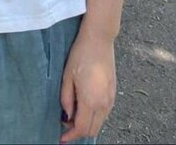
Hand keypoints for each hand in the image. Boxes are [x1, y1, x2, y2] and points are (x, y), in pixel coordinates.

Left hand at [60, 25, 116, 142]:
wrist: (99, 40)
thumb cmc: (80, 55)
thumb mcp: (67, 76)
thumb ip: (66, 99)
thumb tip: (66, 116)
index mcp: (91, 100)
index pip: (82, 128)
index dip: (71, 135)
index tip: (61, 138)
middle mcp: (104, 104)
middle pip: (92, 130)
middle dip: (78, 132)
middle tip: (65, 125)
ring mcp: (111, 100)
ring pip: (99, 123)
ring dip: (86, 124)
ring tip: (72, 114)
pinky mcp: (113, 94)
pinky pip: (104, 114)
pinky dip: (93, 116)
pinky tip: (83, 107)